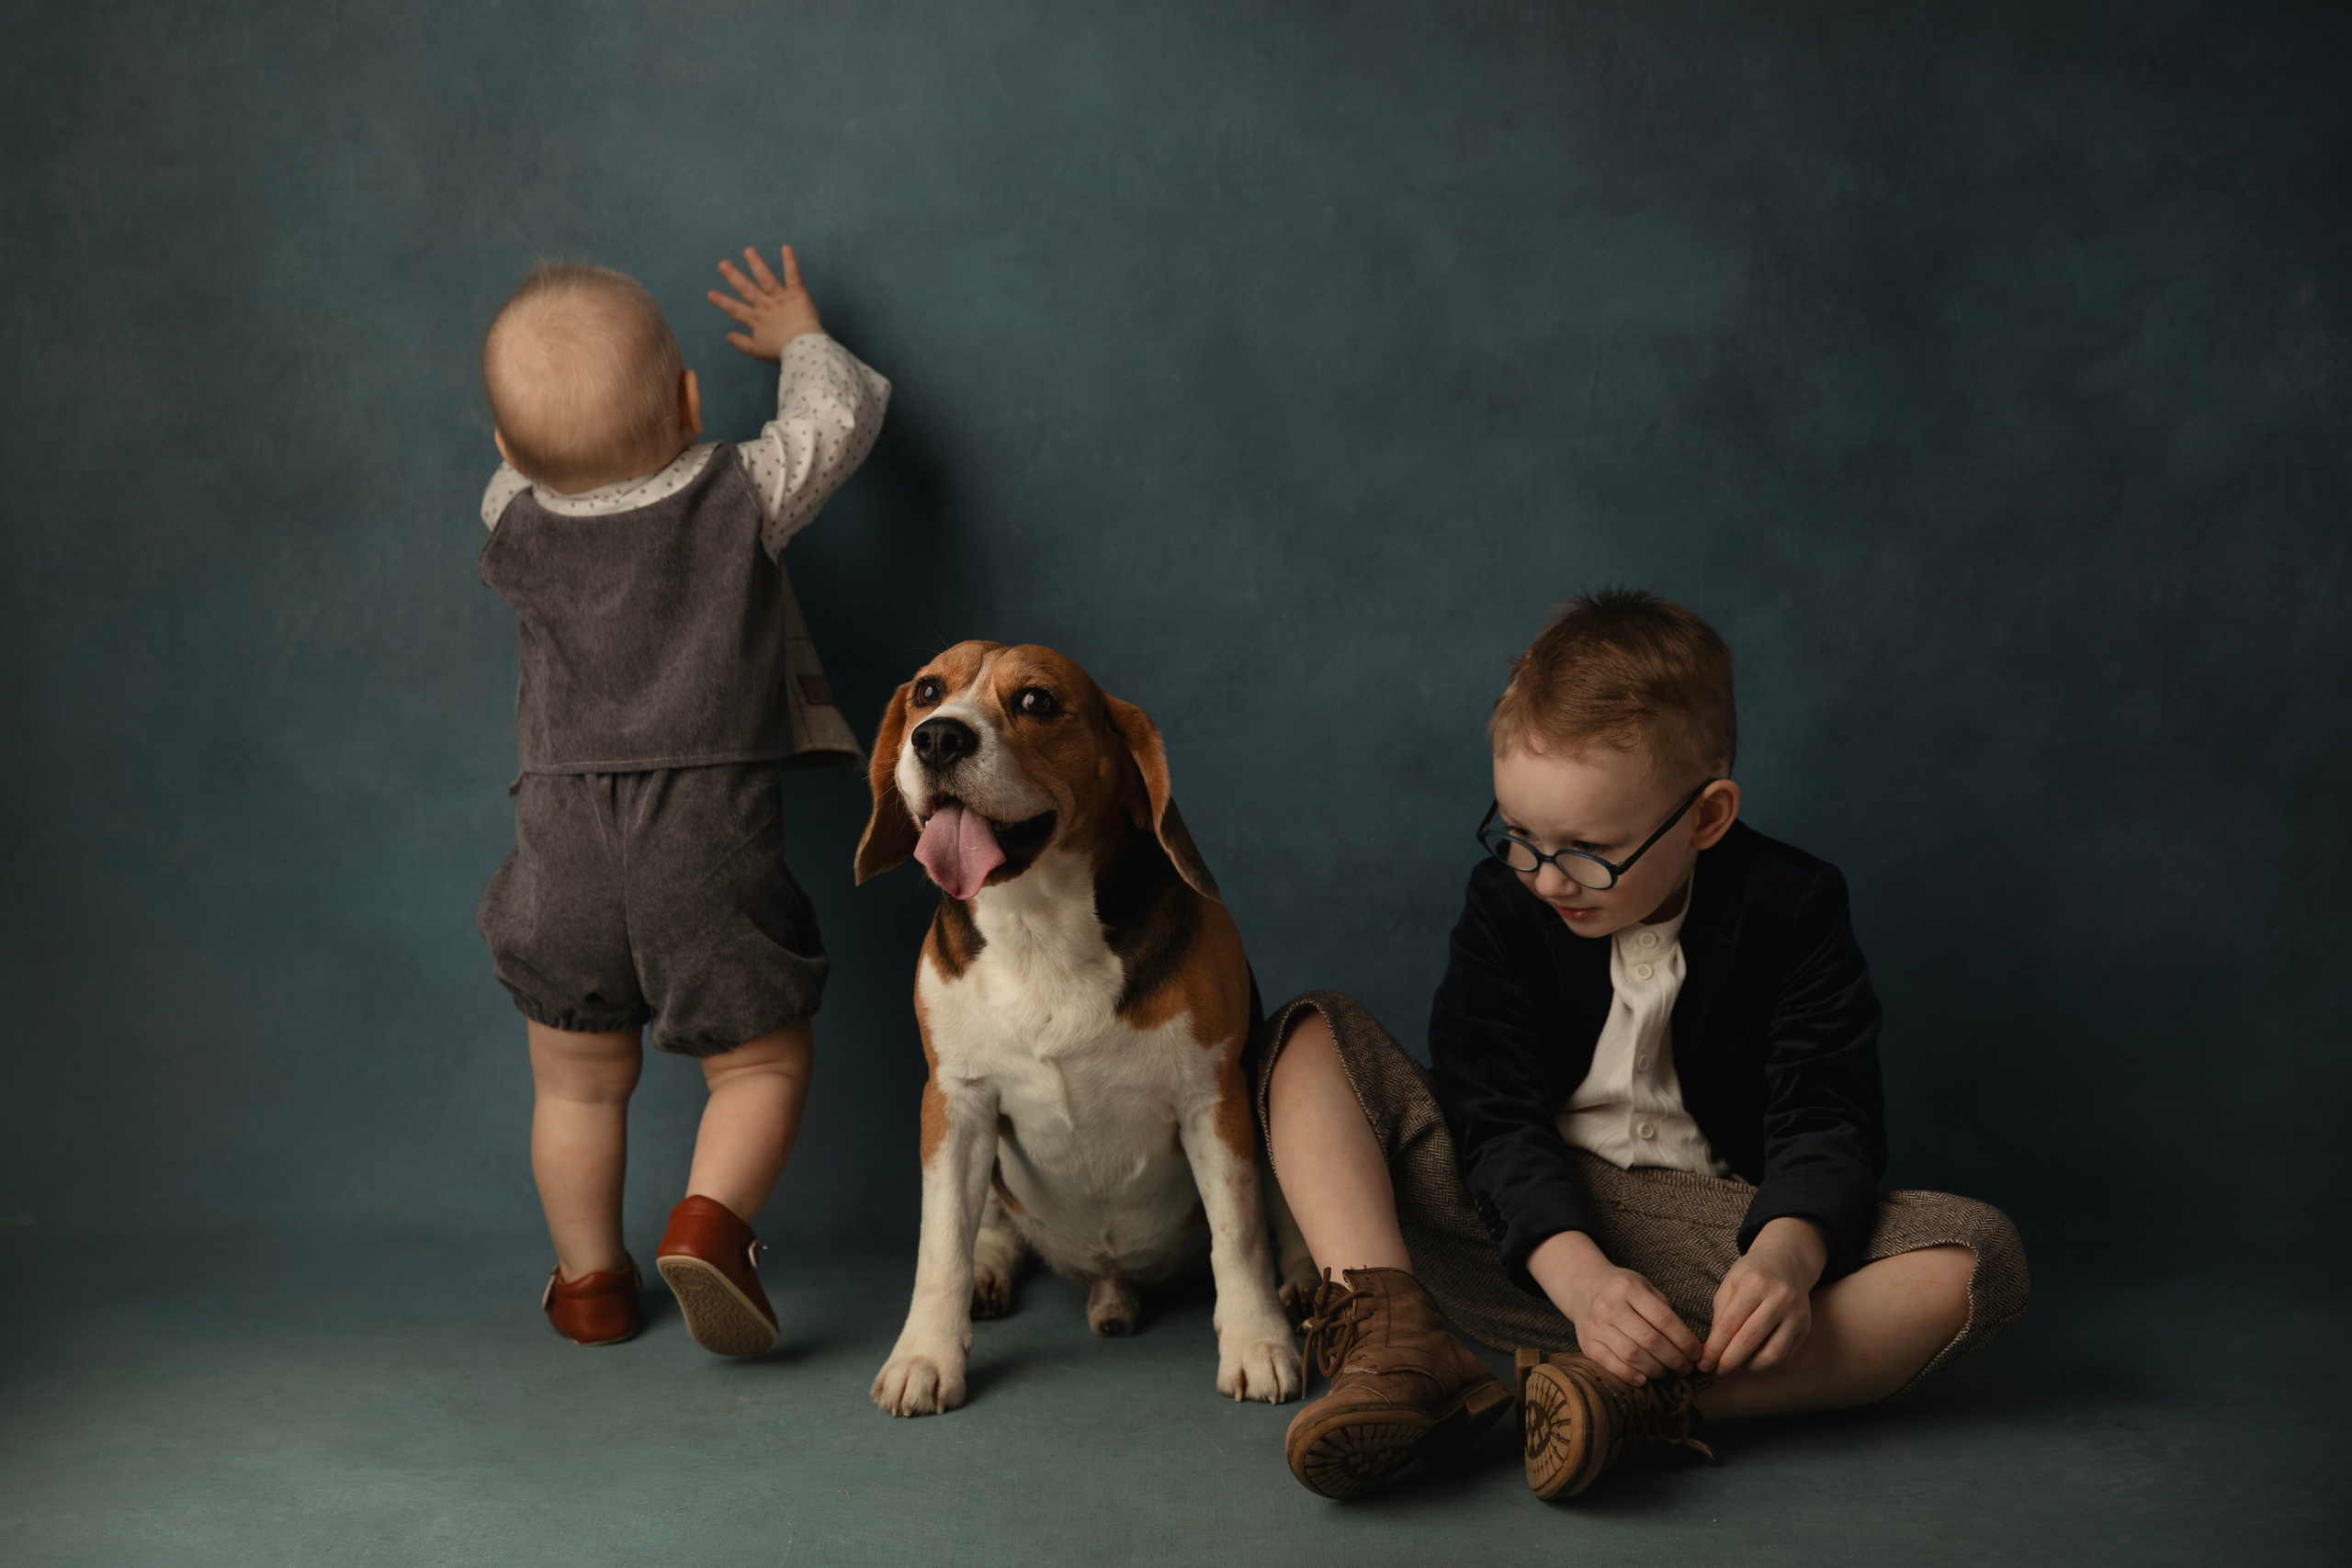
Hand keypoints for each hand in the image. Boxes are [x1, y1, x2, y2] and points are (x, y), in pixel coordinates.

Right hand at [707, 245, 823, 360]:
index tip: (710, 293)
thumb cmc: (782, 351)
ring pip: (766, 279)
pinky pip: (792, 276)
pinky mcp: (796, 294)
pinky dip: (790, 262)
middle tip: (722, 263)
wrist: (803, 349)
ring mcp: (780, 299)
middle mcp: (766, 306)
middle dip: (734, 276)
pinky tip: (786, 247)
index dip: (723, 302)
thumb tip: (727, 336)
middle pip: (747, 289)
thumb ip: (742, 343)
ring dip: (756, 264)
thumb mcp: (758, 351)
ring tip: (748, 250)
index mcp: (757, 319)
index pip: (736, 310)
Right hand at [1527, 1229, 1700, 1386]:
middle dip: (1675, 1359)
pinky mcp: (1586, 1343)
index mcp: (1628, 1288)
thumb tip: (1690, 1346)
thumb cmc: (1622, 1291)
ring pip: (1633, 1355)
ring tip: (1667, 1372)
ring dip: (1656, 1370)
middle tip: (1686, 1368)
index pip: (1664, 1320)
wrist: (1584, 1287)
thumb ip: (1664, 1312)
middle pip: (1650, 1341)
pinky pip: (1610, 1364)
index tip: (1697, 1353)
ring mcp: (1596, 1325)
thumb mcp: (1645, 1288)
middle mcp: (1609, 1306)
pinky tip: (1644, 1380)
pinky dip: (1630, 1375)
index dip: (1685, 1341)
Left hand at [1700, 1216, 1825, 1374]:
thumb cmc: (1752, 1275)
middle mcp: (1779, 1298)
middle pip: (1750, 1341)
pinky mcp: (1805, 1327)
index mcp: (1755, 1284)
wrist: (1786, 1264)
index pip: (1730, 1325)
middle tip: (1717, 1370)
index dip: (1714, 1349)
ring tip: (1736, 1363)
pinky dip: (1765, 1362)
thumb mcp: (1729, 1285)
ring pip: (1771, 1355)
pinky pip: (1784, 1355)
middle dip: (1729, 1361)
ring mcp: (1796, 1314)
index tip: (1704, 1363)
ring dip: (1749, 1366)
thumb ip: (1721, 1316)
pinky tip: (1753, 1357)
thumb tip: (1712, 1351)